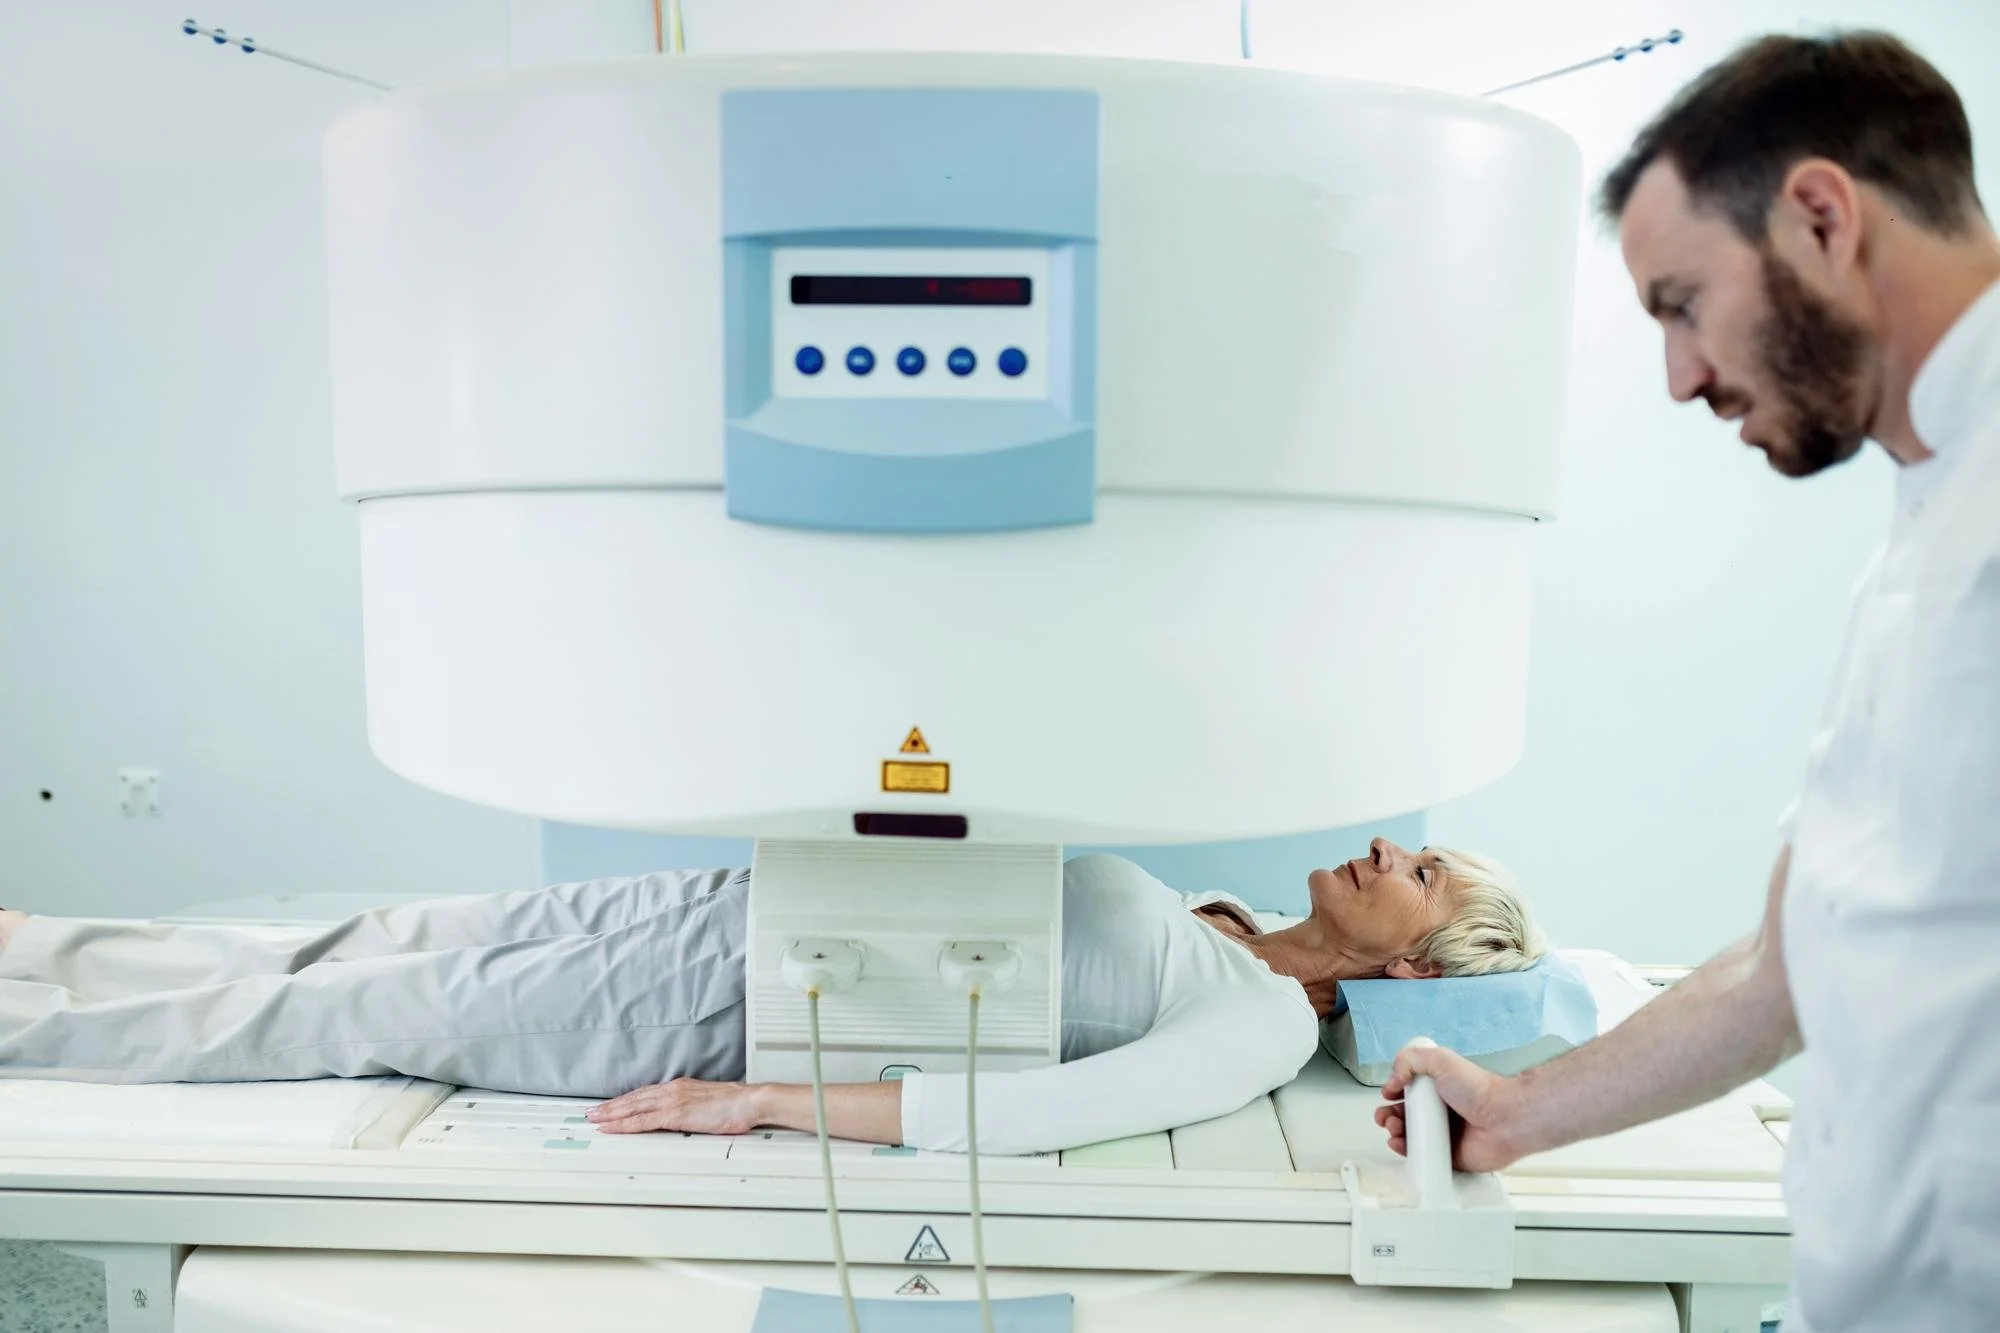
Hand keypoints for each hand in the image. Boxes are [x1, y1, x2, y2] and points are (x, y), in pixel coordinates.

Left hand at [586, 1078, 766, 1135]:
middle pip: (634, 1098)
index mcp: (680, 1087)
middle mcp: (673, 1090)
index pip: (645, 1094)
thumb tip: (684, 1117)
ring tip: (594, 1119)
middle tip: (591, 1112)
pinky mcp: (675, 1113)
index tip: (611, 1106)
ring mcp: (673, 1101)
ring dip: (611, 1114)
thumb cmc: (735, 1105)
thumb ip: (692, 1108)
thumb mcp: (708, 1104)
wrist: (749, 1102)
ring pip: (633, 1107)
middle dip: (611, 1106)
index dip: (625, 1101)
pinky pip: (643, 1120)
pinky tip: (612, 1128)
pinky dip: (624, 1124)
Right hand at [1373, 1044, 1522, 1174]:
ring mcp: (1444, 1135)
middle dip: (1389, 1115)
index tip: (1388, 1094)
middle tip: (1386, 1116)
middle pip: (1405, 1116)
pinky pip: (1423, 1157)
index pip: (1409, 1092)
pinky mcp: (1448, 1156)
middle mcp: (1441, 1112)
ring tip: (1394, 1128)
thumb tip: (1394, 1078)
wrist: (1504, 1119)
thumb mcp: (1441, 1060)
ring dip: (1394, 1132)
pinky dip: (1407, 1153)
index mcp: (1439, 1088)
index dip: (1394, 1094)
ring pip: (1410, 1137)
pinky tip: (1399, 1145)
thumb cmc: (1479, 1089)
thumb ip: (1410, 1060)